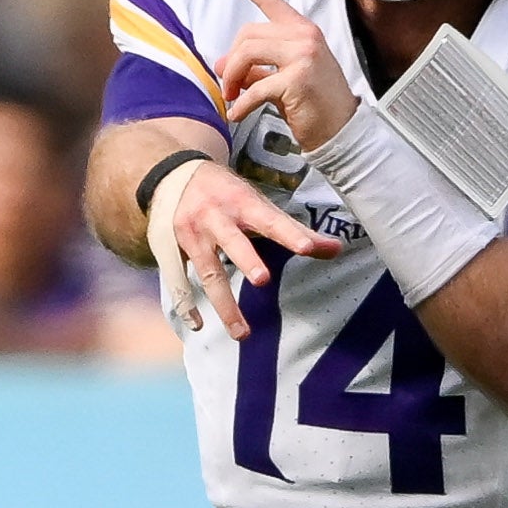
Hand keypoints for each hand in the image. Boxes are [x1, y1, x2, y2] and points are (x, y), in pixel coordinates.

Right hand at [152, 143, 329, 337]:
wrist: (171, 174)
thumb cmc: (227, 193)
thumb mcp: (258, 203)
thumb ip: (295, 230)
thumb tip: (337, 249)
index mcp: (242, 203)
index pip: (270, 220)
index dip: (289, 233)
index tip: (308, 248)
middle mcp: (216, 218)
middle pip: (233, 242)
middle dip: (247, 260)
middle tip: (263, 279)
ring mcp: (192, 236)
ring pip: (208, 272)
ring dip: (224, 303)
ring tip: (242, 332)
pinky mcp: (173, 251)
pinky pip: (178, 282)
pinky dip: (186, 306)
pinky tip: (198, 325)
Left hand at [213, 0, 356, 154]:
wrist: (342, 128)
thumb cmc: (315, 102)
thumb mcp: (285, 76)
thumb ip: (257, 66)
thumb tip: (222, 64)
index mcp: (301, 30)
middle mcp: (304, 36)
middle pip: (247, 35)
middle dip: (230, 62)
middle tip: (227, 85)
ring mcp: (303, 55)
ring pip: (247, 54)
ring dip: (231, 79)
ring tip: (231, 97)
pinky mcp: (298, 78)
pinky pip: (255, 88)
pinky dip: (241, 104)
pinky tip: (238, 114)